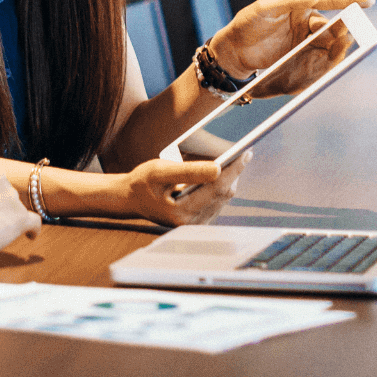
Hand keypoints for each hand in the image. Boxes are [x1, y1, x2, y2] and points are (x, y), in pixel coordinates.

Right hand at [123, 153, 248, 225]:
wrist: (131, 199)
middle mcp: (192, 222)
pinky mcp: (199, 220)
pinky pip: (217, 201)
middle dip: (234, 173)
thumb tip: (218, 168)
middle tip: (242, 152)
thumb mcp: (160, 171)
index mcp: (182, 213)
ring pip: (223, 198)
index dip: (234, 170)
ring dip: (228, 179)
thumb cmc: (142, 183)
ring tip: (234, 160)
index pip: (217, 189)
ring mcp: (196, 224)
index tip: (246, 153)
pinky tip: (220, 173)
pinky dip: (220, 186)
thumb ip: (188, 171)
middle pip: (223, 194)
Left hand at [212, 0, 372, 96]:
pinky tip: (330, 62)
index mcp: (301, 4)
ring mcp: (306, 40)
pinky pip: (321, 58)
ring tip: (338, 50)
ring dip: (337, 47)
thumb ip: (290, 1)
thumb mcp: (265, 8)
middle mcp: (307, 21)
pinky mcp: (302, 57)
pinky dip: (328, 60)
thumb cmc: (247, 24)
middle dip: (342, 30)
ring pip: (330, 43)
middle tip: (345, 35)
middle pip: (333, 26)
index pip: (329, 0)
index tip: (368, 1)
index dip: (350, 0)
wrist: (233, 52)